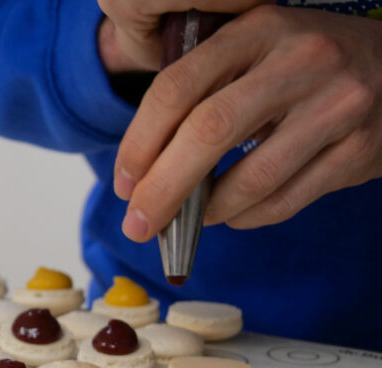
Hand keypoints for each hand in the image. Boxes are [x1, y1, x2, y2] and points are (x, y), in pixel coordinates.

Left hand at [112, 6, 381, 240]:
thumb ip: (204, 92)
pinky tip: (231, 215)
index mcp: (257, 30)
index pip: (177, 87)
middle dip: (163, 189)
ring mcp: (336, 106)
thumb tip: (146, 170)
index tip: (124, 183)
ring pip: (252, 178)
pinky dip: (246, 218)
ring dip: (208, 212)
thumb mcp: (254, 53)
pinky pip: (285, 201)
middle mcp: (300, 61)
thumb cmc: (302, 67)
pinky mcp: (358, 151)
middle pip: (209, 133)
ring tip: (189, 222)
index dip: (140, 143)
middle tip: (138, 224)